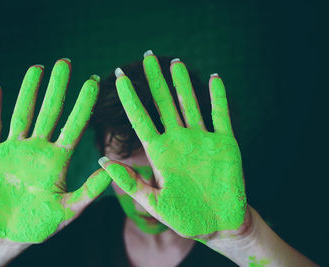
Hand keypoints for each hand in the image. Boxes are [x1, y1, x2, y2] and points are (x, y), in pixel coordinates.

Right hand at [0, 59, 110, 243]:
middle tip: (66, 62)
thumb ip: (90, 191)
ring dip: (28, 91)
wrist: (6, 236)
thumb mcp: (68, 210)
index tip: (94, 81)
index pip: (74, 126)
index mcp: (58, 160)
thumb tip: (112, 168)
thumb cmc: (39, 225)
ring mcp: (14, 149)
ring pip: (22, 113)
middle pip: (50, 112)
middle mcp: (38, 149)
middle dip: (57, 88)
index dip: (84, 104)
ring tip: (37, 67)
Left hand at [99, 51, 246, 241]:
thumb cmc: (185, 218)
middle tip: (148, 56)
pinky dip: (218, 97)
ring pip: (190, 103)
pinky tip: (214, 78)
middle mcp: (178, 141)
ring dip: (183, 82)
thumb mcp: (154, 203)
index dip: (130, 97)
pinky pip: (221, 114)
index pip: (140, 118)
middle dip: (155, 80)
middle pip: (164, 104)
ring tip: (174, 62)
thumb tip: (102, 161)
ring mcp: (202, 140)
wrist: (219, 224)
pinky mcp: (225, 143)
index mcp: (160, 153)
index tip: (118, 76)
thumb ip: (131, 183)